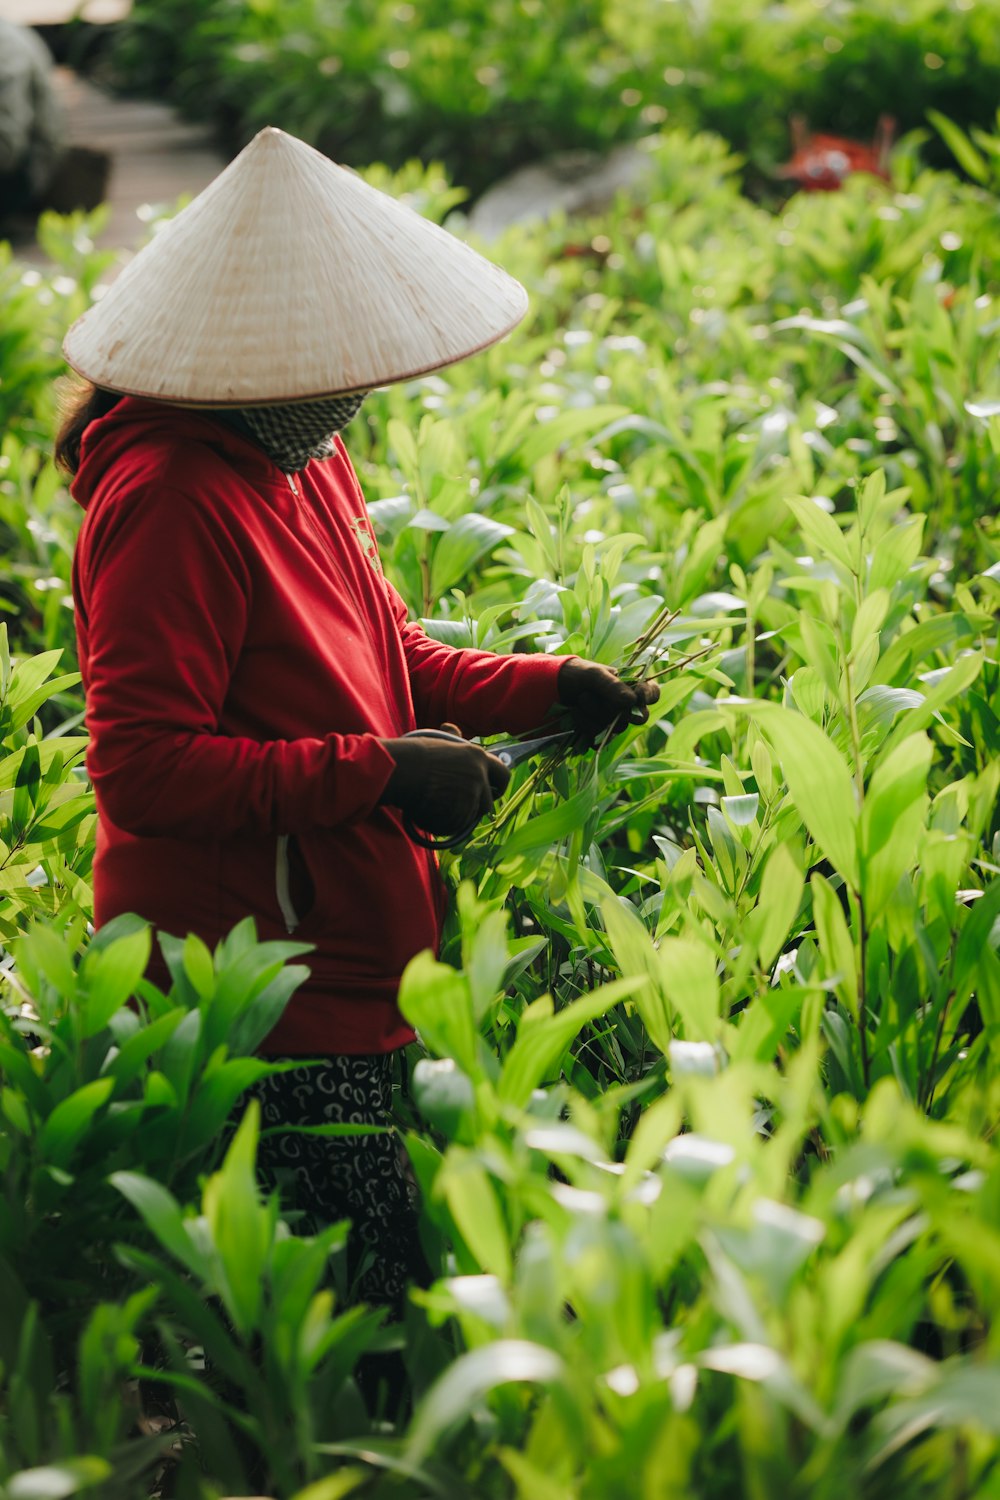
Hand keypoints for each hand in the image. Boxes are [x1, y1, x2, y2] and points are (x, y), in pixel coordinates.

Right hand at [379, 724, 511, 835]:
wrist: (401, 769)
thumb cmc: (416, 754)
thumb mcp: (440, 741)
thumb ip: (453, 738)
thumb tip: (452, 728)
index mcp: (478, 757)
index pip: (504, 775)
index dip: (500, 787)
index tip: (494, 792)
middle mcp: (479, 776)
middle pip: (488, 803)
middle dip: (476, 808)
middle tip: (459, 807)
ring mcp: (470, 796)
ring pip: (470, 817)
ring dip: (458, 816)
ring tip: (438, 807)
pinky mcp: (460, 813)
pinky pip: (456, 826)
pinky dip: (446, 825)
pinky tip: (432, 814)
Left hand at [557, 660, 658, 748]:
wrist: (550, 688)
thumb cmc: (576, 675)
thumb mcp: (592, 673)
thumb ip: (612, 685)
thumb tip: (632, 701)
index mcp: (629, 687)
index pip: (652, 693)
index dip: (648, 696)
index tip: (637, 696)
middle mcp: (624, 707)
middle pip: (635, 717)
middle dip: (612, 709)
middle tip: (588, 696)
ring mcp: (611, 723)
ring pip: (615, 729)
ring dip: (592, 716)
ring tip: (578, 700)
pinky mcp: (597, 736)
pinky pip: (599, 741)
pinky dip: (585, 729)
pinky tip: (574, 717)